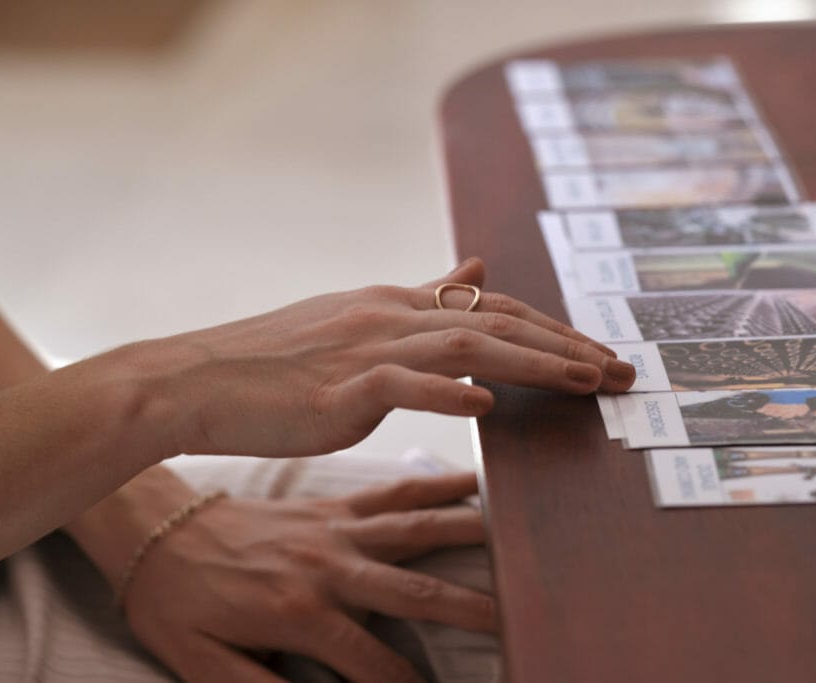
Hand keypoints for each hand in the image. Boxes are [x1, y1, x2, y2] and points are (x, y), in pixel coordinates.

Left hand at [121, 473, 490, 682]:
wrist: (156, 533)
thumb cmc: (179, 606)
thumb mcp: (201, 665)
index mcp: (298, 612)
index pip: (370, 662)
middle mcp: (329, 566)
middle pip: (413, 591)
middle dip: (468, 610)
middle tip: (516, 618)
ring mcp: (336, 530)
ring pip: (415, 528)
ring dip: (468, 534)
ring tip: (515, 538)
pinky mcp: (334, 507)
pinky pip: (393, 492)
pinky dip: (436, 485)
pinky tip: (473, 482)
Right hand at [147, 257, 634, 457]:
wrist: (194, 380)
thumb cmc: (276, 362)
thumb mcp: (356, 316)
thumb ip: (423, 295)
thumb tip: (477, 268)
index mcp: (395, 303)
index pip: (493, 309)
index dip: (552, 329)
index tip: (598, 353)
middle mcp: (389, 316)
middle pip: (496, 323)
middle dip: (565, 345)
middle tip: (621, 369)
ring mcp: (364, 348)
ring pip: (466, 346)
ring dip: (533, 362)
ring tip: (587, 381)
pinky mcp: (336, 389)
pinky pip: (401, 385)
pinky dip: (446, 391)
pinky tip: (487, 403)